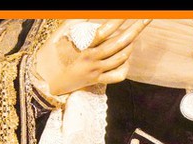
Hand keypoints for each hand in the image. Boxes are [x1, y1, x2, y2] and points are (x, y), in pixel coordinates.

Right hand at [33, 19, 150, 96]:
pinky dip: (125, 65)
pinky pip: (118, 74)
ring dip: (130, 45)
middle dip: (135, 29)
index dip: (118, 20)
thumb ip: (78, 24)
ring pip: (121, 57)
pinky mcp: (97, 81)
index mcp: (82, 45)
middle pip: (119, 43)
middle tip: (146, 18)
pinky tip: (127, 57)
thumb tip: (93, 17)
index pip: (105, 30)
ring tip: (134, 34)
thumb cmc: (52, 54)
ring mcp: (96, 71)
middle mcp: (91, 58)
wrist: (46, 81)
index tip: (128, 13)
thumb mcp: (61, 35)